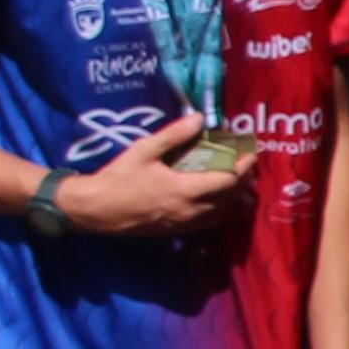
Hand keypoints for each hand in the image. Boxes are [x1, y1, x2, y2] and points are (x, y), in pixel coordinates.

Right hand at [55, 114, 252, 238]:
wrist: (96, 210)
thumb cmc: (118, 178)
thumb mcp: (144, 150)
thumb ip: (174, 134)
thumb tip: (200, 118)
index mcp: (185, 190)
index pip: (228, 181)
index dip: (244, 167)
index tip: (252, 153)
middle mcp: (191, 211)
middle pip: (230, 199)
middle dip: (243, 182)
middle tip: (247, 165)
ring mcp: (184, 224)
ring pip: (221, 214)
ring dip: (233, 198)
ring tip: (237, 182)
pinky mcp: (176, 231)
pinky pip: (207, 222)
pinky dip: (218, 211)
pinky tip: (215, 200)